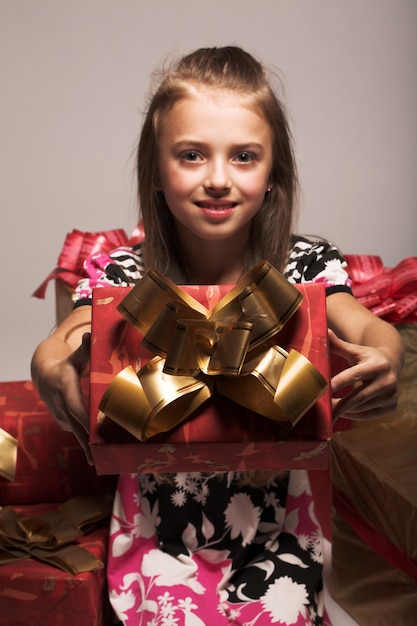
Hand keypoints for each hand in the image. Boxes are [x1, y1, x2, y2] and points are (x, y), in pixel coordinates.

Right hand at [36, 332, 92, 463]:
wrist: (45, 377)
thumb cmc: (67, 365)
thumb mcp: (75, 357)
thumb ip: (84, 348)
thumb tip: (89, 334)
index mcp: (65, 388)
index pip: (75, 406)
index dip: (85, 418)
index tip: (95, 428)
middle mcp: (61, 405)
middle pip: (75, 426)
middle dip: (87, 441)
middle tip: (100, 455)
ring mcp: (61, 416)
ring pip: (76, 433)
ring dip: (88, 446)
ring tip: (102, 459)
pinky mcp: (65, 422)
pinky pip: (77, 433)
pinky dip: (88, 442)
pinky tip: (102, 452)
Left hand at [329, 329, 399, 422]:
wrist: (392, 364)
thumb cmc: (367, 357)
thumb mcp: (355, 350)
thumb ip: (338, 344)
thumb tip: (323, 331)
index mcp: (378, 364)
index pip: (356, 374)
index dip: (341, 381)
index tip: (326, 388)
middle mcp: (387, 380)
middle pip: (358, 397)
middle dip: (339, 404)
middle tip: (323, 409)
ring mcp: (391, 395)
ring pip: (361, 408)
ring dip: (344, 410)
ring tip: (329, 409)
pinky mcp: (391, 406)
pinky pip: (368, 415)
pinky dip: (353, 415)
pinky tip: (343, 412)